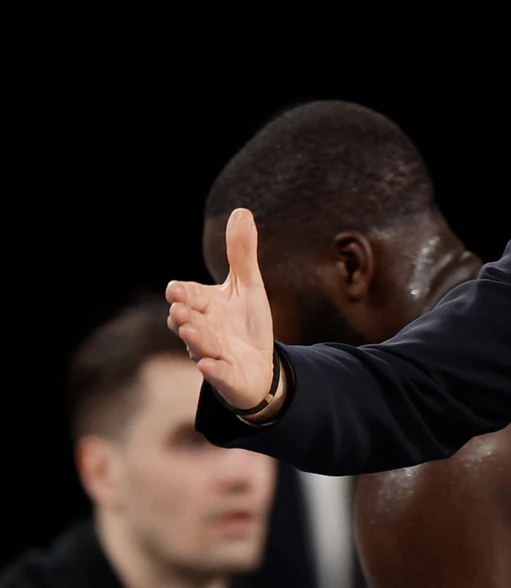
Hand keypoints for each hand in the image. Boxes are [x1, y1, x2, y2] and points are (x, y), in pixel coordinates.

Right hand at [165, 208, 275, 409]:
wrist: (257, 366)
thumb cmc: (245, 324)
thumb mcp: (248, 286)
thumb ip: (241, 254)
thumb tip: (241, 210)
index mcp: (205, 306)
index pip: (189, 295)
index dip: (182, 293)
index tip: (176, 289)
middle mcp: (204, 329)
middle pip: (188, 320)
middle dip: (183, 314)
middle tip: (180, 308)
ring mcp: (213, 354)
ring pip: (200, 346)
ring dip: (194, 338)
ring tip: (190, 330)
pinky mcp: (227, 377)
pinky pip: (218, 374)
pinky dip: (213, 370)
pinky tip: (208, 366)